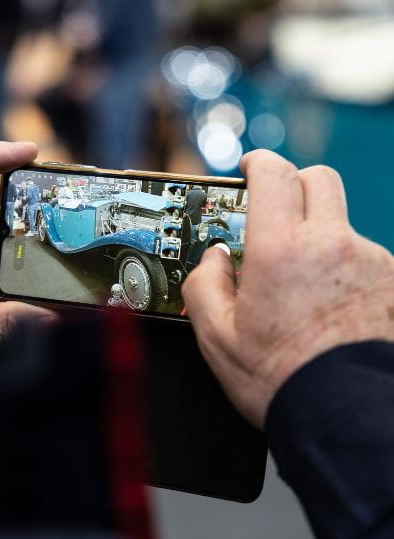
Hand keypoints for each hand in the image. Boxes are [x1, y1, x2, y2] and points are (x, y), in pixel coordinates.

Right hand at [182, 150, 393, 428]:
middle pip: (318, 179)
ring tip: (299, 282)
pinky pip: (360, 254)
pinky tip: (327, 302)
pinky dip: (340, 263)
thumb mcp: (217, 336)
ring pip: (339, 221)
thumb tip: (215, 259)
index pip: (274, 173)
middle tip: (273, 213)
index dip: (258, 163)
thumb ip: (204, 283)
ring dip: (316, 233)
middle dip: (292, 185)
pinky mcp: (391, 282)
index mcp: (281, 250)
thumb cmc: (281, 380)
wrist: (344, 417)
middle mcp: (330, 244)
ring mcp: (369, 261)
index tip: (249, 170)